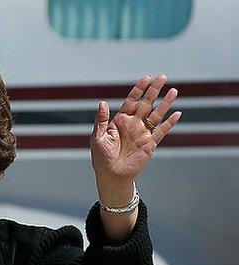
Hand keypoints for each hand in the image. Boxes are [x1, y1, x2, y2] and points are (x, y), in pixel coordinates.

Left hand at [90, 74, 180, 199]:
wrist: (111, 176)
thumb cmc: (101, 157)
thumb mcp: (98, 137)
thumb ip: (101, 120)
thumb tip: (102, 102)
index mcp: (120, 121)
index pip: (131, 101)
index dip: (138, 90)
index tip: (146, 78)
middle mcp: (133, 124)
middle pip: (146, 103)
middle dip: (154, 90)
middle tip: (163, 77)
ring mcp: (142, 133)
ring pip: (156, 114)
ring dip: (165, 103)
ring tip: (174, 90)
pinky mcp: (150, 144)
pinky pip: (161, 131)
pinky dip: (169, 123)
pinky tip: (177, 114)